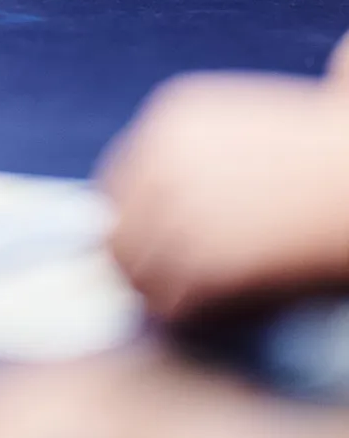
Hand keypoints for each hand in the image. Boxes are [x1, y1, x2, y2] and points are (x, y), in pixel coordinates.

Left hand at [98, 73, 348, 319]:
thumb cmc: (321, 158)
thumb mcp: (243, 130)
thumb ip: (191, 161)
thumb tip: (149, 218)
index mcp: (169, 120)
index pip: (115, 188)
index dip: (135, 226)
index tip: (155, 252)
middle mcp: (161, 161)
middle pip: (118, 236)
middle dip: (142, 266)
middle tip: (176, 292)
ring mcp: (179, 210)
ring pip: (138, 276)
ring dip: (167, 296)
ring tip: (214, 302)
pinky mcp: (206, 260)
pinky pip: (173, 305)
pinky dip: (194, 317)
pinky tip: (233, 308)